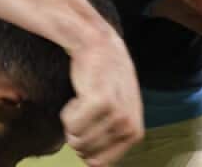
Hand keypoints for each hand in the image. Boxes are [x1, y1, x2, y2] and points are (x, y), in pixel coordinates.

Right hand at [61, 27, 144, 165]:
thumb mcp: (118, 110)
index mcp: (134, 134)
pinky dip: (67, 111)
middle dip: (76, 133)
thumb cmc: (104, 79)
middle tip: (84, 109)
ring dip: (71, 121)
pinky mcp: (101, 103)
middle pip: (85, 152)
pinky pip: (70, 124)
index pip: (100, 163)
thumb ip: (111, 138)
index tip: (87, 124)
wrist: (98, 45)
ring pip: (76, 140)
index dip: (85, 146)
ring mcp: (117, 116)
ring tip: (82, 101)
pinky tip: (78, 94)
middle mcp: (129, 127)